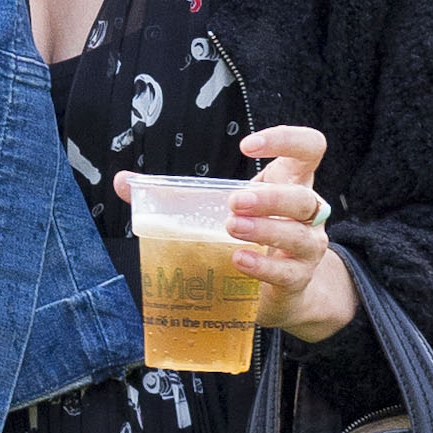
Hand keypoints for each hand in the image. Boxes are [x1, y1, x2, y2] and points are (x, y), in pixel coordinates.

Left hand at [113, 124, 359, 345]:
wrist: (278, 292)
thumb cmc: (249, 238)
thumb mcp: (218, 208)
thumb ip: (172, 194)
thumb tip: (122, 182)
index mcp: (291, 182)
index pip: (310, 148)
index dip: (287, 140)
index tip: (247, 147)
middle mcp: (307, 213)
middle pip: (303, 196)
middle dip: (270, 197)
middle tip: (233, 202)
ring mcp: (307, 247)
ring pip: (300, 233)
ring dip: (265, 229)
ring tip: (232, 228)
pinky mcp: (297, 279)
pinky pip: (287, 271)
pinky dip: (263, 265)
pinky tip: (238, 260)